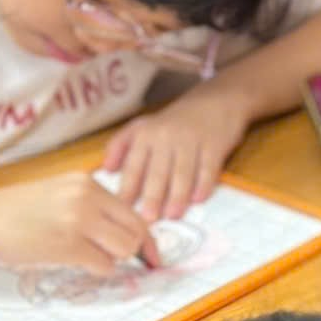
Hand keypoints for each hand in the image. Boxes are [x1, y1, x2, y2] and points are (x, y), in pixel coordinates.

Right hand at [0, 172, 155, 271]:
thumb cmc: (18, 211)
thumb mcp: (60, 194)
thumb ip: (93, 208)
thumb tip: (128, 236)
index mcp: (87, 183)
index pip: (133, 214)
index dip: (144, 239)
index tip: (150, 255)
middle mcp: (87, 197)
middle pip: (135, 233)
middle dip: (129, 251)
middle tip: (110, 258)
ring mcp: (79, 220)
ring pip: (124, 250)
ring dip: (111, 260)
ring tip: (84, 254)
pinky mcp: (69, 244)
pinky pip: (103, 265)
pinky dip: (96, 269)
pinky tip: (74, 260)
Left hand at [101, 86, 248, 217]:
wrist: (214, 101)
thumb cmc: (174, 122)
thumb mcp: (143, 126)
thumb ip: (121, 145)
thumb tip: (106, 168)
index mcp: (146, 134)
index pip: (134, 165)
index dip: (127, 188)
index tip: (121, 209)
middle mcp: (166, 137)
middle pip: (158, 171)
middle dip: (152, 196)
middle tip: (147, 219)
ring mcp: (191, 140)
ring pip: (182, 172)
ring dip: (177, 195)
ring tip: (172, 215)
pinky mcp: (214, 145)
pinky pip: (208, 167)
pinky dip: (204, 183)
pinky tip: (198, 199)